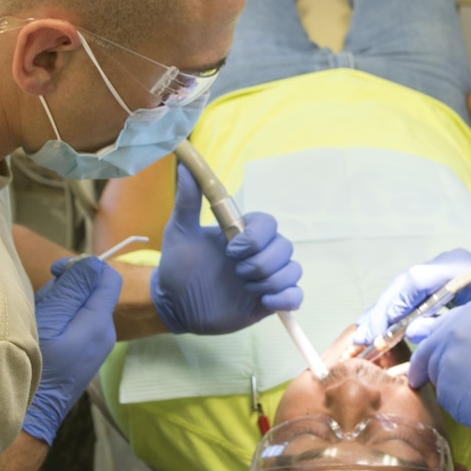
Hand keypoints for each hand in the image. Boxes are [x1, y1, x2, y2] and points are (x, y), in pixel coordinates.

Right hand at [23, 256, 121, 444]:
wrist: (31, 413)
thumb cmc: (36, 365)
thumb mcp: (50, 320)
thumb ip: (72, 288)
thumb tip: (92, 262)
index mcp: (100, 322)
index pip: (108, 277)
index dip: (83, 266)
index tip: (56, 272)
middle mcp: (104, 333)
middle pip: (92, 290)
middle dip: (66, 287)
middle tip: (43, 303)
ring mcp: (96, 346)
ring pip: (81, 307)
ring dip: (59, 305)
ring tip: (40, 322)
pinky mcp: (84, 355)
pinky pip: (76, 325)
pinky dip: (59, 321)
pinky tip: (43, 336)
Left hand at [150, 167, 302, 334]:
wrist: (175, 304)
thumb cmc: (178, 266)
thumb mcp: (180, 232)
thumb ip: (188, 201)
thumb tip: (184, 166)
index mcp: (243, 233)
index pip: (269, 223)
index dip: (256, 237)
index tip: (231, 250)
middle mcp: (259, 252)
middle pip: (285, 247)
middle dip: (260, 263)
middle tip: (235, 272)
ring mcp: (267, 277)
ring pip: (293, 270)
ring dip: (269, 281)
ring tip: (245, 289)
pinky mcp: (270, 302)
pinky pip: (296, 296)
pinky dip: (285, 299)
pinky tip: (263, 302)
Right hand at [353, 248, 470, 347]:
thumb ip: (447, 323)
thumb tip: (413, 332)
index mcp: (455, 267)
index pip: (413, 281)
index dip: (393, 306)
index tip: (379, 330)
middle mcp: (444, 264)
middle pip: (402, 285)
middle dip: (381, 311)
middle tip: (363, 338)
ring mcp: (440, 271)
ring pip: (402, 290)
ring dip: (383, 313)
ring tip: (364, 335)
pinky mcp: (438, 283)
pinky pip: (411, 295)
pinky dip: (394, 312)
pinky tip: (380, 329)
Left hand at [408, 300, 470, 463]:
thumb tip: (446, 348)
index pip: (440, 327)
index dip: (440, 345)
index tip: (438, 356)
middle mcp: (455, 328)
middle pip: (430, 350)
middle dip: (433, 366)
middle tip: (438, 380)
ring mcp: (448, 357)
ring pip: (435, 373)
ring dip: (449, 384)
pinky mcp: (445, 386)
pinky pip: (443, 395)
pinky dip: (456, 402)